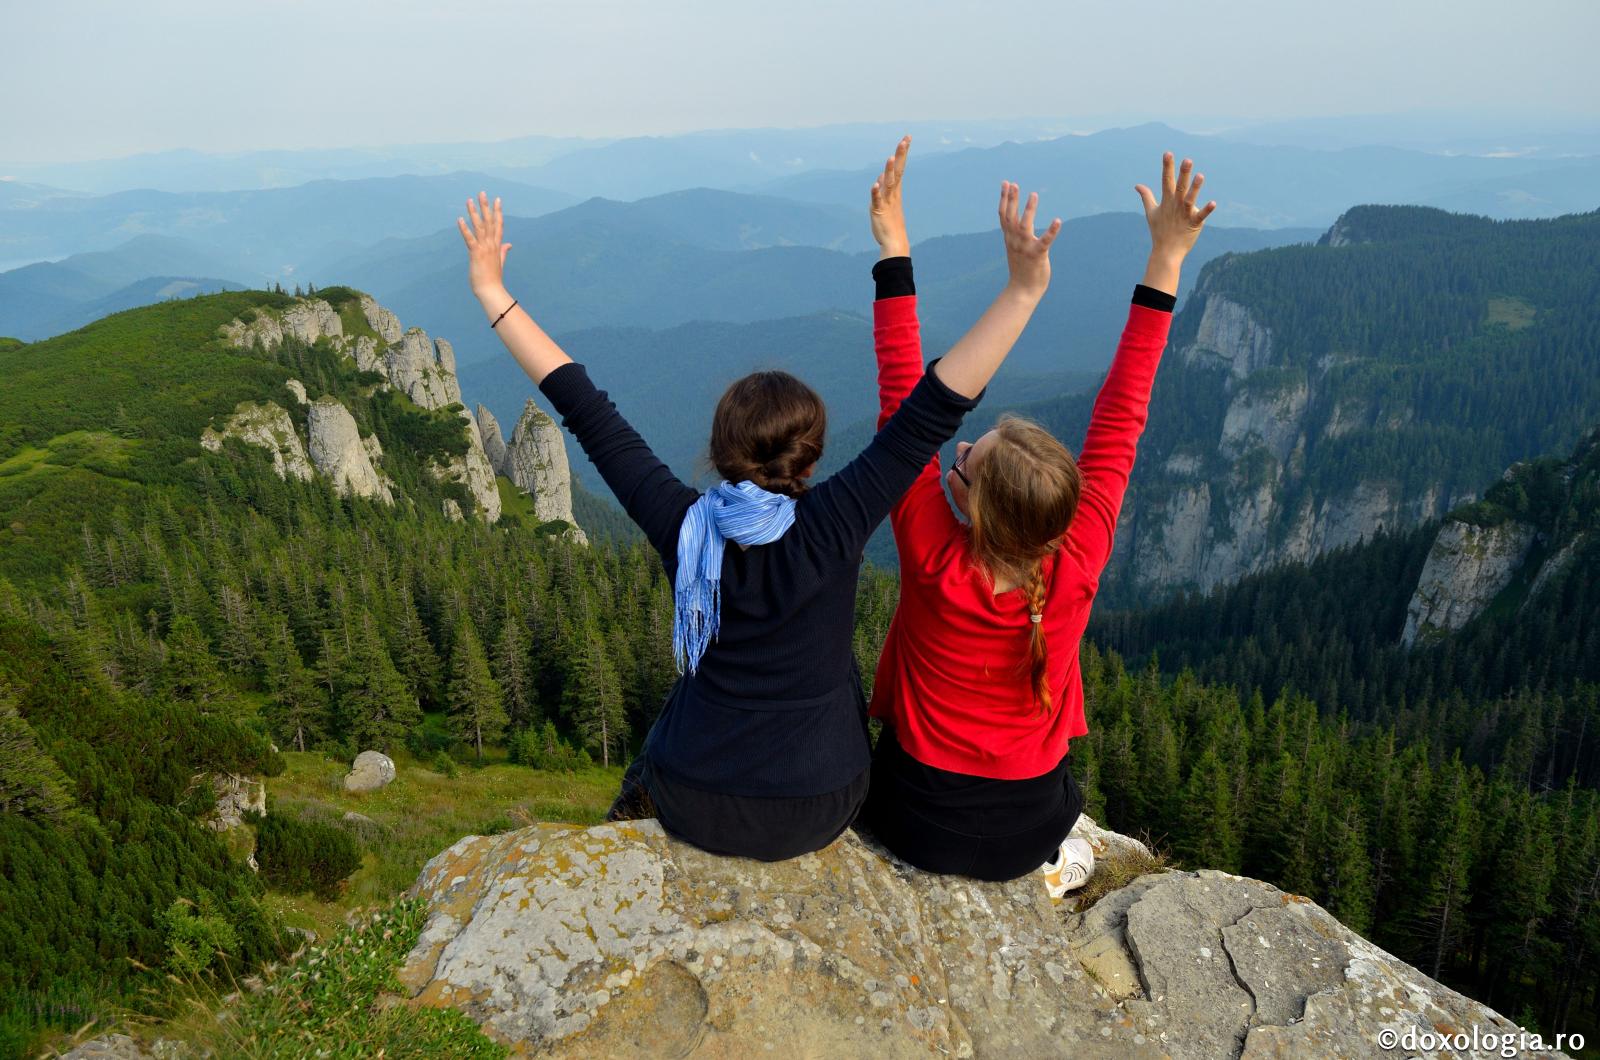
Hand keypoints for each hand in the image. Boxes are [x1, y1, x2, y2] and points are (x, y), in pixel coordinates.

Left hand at [457, 191, 511, 299]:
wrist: (491, 291)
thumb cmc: (494, 279)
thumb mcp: (499, 262)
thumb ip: (503, 251)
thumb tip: (509, 244)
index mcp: (497, 246)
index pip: (498, 224)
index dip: (498, 211)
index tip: (497, 199)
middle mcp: (491, 244)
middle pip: (489, 221)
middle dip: (486, 206)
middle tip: (482, 193)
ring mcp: (484, 248)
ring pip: (479, 226)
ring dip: (474, 213)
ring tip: (469, 200)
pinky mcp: (476, 254)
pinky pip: (470, 239)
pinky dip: (465, 229)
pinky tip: (460, 219)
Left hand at [869, 136, 911, 258]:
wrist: (894, 241)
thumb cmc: (890, 221)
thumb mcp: (886, 201)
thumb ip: (884, 188)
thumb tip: (881, 176)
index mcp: (895, 190)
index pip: (900, 167)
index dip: (903, 153)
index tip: (907, 137)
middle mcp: (892, 193)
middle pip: (897, 171)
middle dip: (900, 155)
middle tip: (905, 140)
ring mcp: (886, 201)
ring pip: (888, 183)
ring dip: (889, 171)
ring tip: (890, 158)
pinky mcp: (878, 211)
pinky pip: (877, 200)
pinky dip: (876, 192)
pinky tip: (875, 185)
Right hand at [999, 182, 1061, 298]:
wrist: (1022, 290)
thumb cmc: (1022, 269)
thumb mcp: (1015, 248)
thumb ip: (1015, 235)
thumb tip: (1015, 222)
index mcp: (1009, 239)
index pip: (1004, 215)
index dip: (1004, 199)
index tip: (1006, 183)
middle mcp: (1014, 241)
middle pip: (1011, 217)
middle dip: (1012, 200)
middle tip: (1014, 184)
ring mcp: (1025, 249)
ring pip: (1024, 226)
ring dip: (1028, 210)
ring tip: (1033, 195)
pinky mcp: (1037, 256)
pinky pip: (1045, 242)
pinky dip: (1051, 232)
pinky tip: (1058, 221)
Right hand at [1135, 152, 1215, 261]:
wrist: (1166, 252)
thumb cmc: (1159, 231)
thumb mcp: (1150, 212)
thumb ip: (1146, 197)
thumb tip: (1137, 185)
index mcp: (1166, 201)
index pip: (1166, 180)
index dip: (1167, 167)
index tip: (1168, 153)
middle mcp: (1175, 205)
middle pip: (1179, 186)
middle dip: (1183, 173)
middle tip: (1187, 160)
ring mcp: (1184, 214)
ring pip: (1190, 198)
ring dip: (1195, 188)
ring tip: (1200, 176)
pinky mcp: (1194, 223)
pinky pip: (1201, 215)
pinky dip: (1206, 210)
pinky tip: (1213, 203)